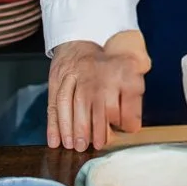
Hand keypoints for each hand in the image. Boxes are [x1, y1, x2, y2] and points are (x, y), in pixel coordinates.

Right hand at [46, 30, 148, 151]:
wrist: (83, 39)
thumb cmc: (109, 64)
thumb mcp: (130, 71)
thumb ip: (133, 97)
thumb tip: (133, 126)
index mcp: (114, 68)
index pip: (117, 94)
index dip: (119, 116)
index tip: (120, 132)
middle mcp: (91, 70)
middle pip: (90, 99)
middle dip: (92, 125)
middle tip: (95, 144)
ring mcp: (71, 74)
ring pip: (67, 102)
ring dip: (69, 126)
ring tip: (74, 145)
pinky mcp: (56, 79)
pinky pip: (53, 102)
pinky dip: (53, 124)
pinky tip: (55, 140)